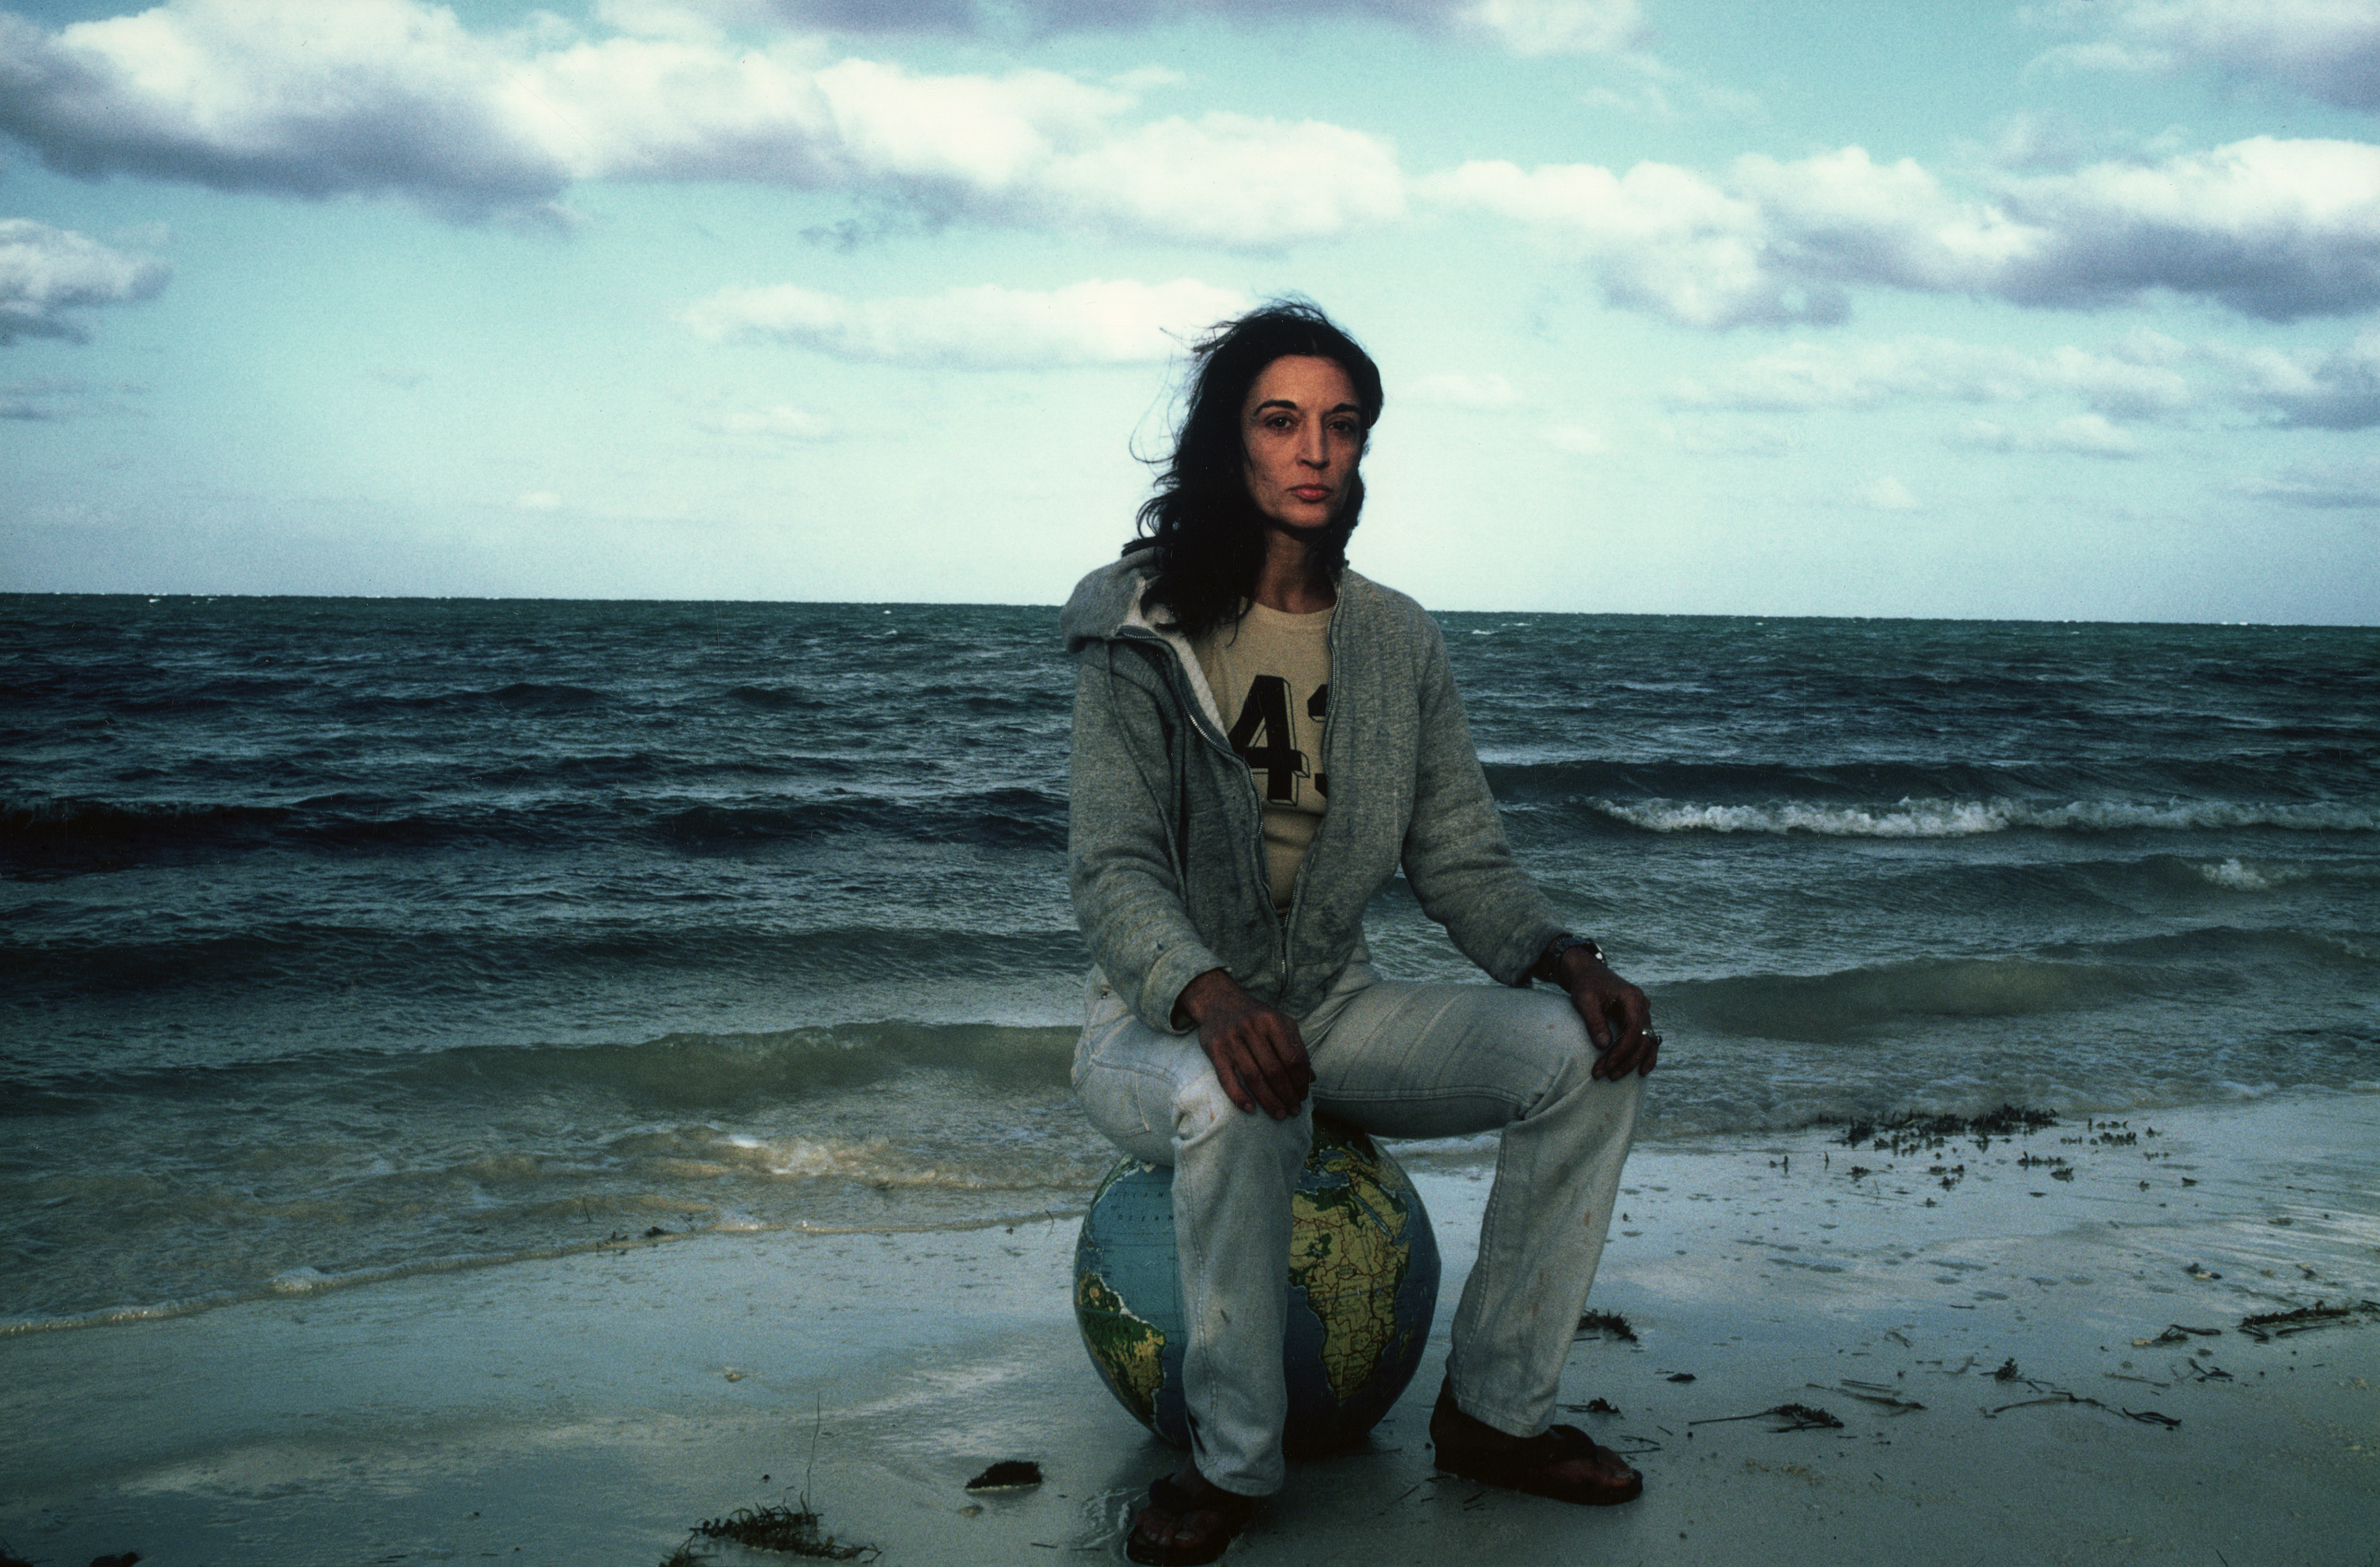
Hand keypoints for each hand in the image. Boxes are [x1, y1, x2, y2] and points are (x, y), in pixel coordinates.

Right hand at [1176, 968, 1314, 1118]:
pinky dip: (1239, 1096)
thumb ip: (1295, 1047)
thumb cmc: (1255, 1016)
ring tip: (1279, 1114)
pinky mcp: (1215, 1049)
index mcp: (1273, 1020)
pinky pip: (1227, 1078)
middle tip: (1294, 1111)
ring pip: (1254, 1077)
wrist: (1217, 999)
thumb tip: (1311, 1079)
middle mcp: (1252, 1027)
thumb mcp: (1279, 1022)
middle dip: (1287, 1095)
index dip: (1301, 1081)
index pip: (1293, 1058)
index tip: (1304, 1097)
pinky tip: (1250, 1109)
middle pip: (1275, 1070)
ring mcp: (1232, 1038)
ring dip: (1269, 1100)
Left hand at [1552, 944, 1660, 1079]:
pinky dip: (1645, 1055)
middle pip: (1641, 1039)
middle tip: (1606, 1075)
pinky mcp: (1640, 1019)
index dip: (1622, 1050)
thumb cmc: (1586, 985)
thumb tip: (1604, 1045)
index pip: (1633, 1029)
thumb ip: (1594, 1021)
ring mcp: (1644, 1013)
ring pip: (1647, 1042)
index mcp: (1632, 998)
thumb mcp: (1585, 1000)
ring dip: (1634, 1061)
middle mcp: (1643, 1005)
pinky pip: (1648, 1039)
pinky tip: (1641, 1070)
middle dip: (1624, 1060)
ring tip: (1615, 1076)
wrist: (1589, 974)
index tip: (1607, 1065)